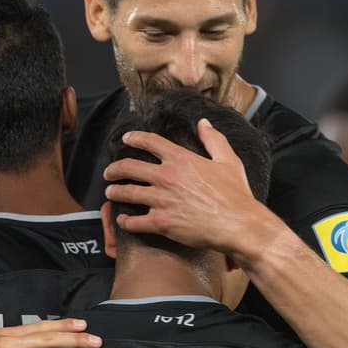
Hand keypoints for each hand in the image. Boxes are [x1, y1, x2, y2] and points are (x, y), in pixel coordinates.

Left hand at [103, 118, 269, 255]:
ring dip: (114, 193)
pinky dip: (124, 221)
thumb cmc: (236, 194)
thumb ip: (214, 139)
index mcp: (182, 159)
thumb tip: (204, 123)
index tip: (126, 139)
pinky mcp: (161, 223)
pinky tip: (122, 220)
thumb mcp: (228, 161)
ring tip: (110, 193)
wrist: (239, 224)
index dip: (135, 138)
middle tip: (109, 173)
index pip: (150, 142)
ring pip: (127, 193)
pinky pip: (134, 222)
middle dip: (114, 169)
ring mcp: (162, 200)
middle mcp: (167, 177)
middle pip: (129, 167)